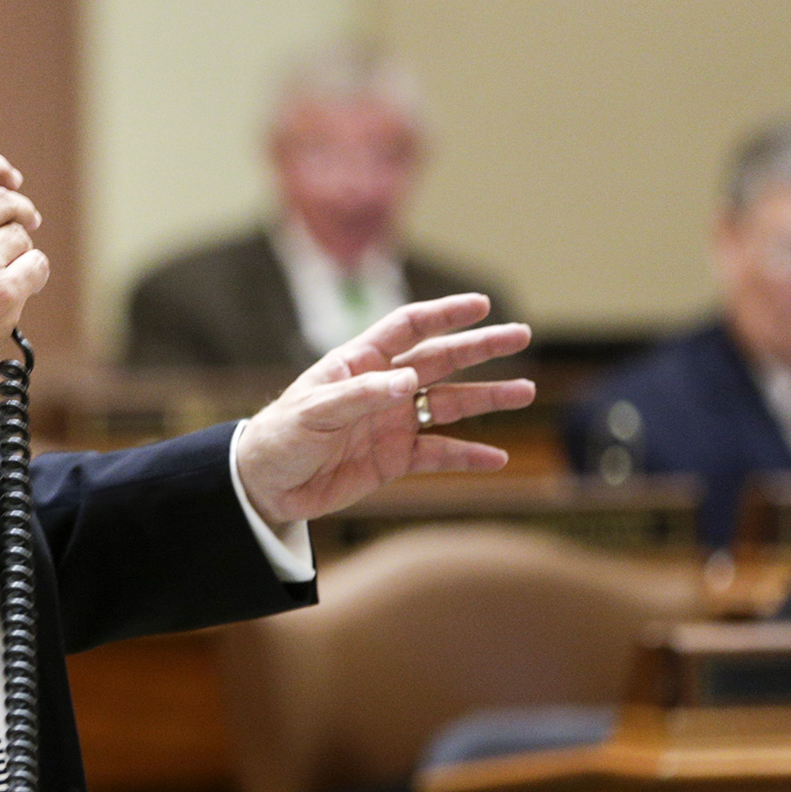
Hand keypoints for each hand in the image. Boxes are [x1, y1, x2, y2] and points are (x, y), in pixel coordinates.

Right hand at [0, 154, 48, 385]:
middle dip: (19, 210)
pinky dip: (31, 275)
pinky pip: (36, 265)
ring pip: (21, 235)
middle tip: (24, 221)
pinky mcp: (4, 293)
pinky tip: (14, 289)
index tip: (9, 176)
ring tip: (1, 273)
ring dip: (18, 251)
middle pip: (4, 200)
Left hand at [233, 294, 534, 525]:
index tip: (481, 305)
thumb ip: (360, 396)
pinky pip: (439, 454)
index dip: (443, 314)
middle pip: (440, 360)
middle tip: (520, 334)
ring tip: (525, 393)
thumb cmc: (280, 437)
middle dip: (480, 348)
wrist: (265, 486)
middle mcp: (382, 388)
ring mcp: (391, 423)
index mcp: (358, 364)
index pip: (407, 329)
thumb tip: (408, 381)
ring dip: (487, 398)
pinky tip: (497, 458)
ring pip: (449, 405)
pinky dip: (468, 456)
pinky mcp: (394, 459)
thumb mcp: (313, 412)